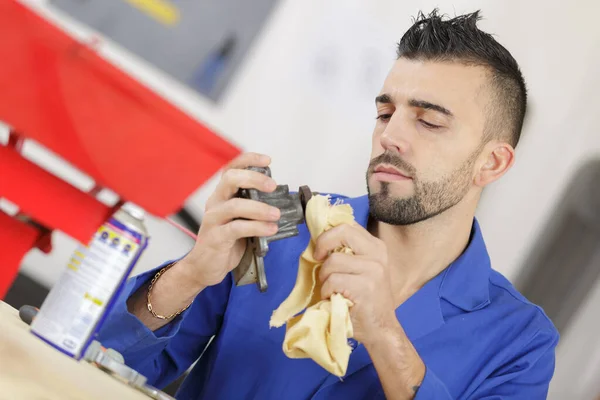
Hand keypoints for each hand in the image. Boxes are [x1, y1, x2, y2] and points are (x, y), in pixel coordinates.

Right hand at [180, 152, 280, 286]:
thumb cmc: (224, 243)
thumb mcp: (240, 221)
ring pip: (235, 205)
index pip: (231, 168)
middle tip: (272, 186)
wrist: (204, 268)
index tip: (267, 160)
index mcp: (222, 196)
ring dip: (260, 208)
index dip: (248, 160)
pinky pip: (237, 228)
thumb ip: (253, 209)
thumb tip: (279, 202)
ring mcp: (214, 220)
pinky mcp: (216, 238)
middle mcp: (215, 203)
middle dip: (254, 179)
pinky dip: (256, 227)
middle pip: (230, 179)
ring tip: (276, 214)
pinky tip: (270, 229)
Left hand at [314, 223, 396, 345]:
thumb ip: (346, 253)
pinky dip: (327, 291)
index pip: (347, 225)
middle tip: (318, 259)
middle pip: (342, 232)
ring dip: (324, 278)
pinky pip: (333, 280)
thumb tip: (317, 238)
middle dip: (323, 244)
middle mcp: (377, 253)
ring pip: (333, 261)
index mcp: (375, 246)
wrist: (380, 329)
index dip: (328, 231)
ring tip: (332, 289)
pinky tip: (334, 299)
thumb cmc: (365, 300)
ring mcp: (373, 269)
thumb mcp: (360, 269)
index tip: (320, 246)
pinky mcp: (365, 286)